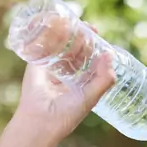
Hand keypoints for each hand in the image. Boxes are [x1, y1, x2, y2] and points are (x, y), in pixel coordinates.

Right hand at [14, 24, 115, 140]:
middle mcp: (64, 74)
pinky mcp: (36, 64)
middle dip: (83, 38)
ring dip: (68, 34)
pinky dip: (49, 34)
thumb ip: (104, 79)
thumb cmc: (67, 114)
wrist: (41, 121)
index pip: (88, 60)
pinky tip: (58, 25)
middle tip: (89, 28)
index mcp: (78, 83)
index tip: (98, 36)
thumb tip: (110, 55)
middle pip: (75, 50)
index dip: (94, 48)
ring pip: (60, 45)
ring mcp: (50, 68)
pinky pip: (43, 44)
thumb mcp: (91, 97)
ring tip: (76, 26)